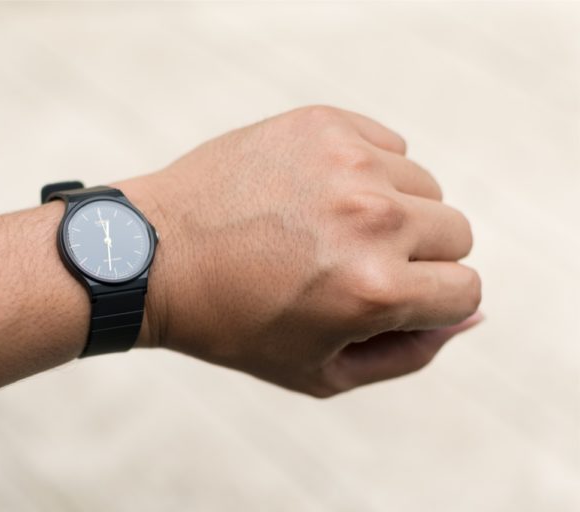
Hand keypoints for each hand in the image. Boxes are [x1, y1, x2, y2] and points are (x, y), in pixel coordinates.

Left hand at [119, 106, 481, 396]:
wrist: (154, 254)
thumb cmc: (233, 324)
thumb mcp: (321, 370)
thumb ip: (410, 352)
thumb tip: (471, 313)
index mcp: (373, 290)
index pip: (465, 290)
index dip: (428, 303)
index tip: (383, 300)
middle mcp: (371, 219)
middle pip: (456, 232)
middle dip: (416, 258)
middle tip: (349, 265)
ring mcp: (346, 162)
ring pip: (424, 186)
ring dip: (392, 211)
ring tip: (325, 228)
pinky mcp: (321, 123)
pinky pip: (387, 144)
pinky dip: (367, 170)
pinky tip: (314, 192)